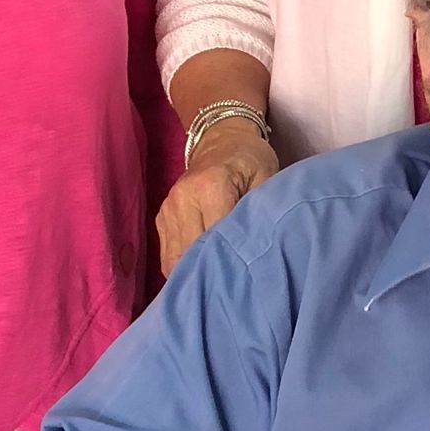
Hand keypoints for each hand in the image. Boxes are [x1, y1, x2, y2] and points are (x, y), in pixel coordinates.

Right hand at [157, 124, 277, 275]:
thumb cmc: (251, 159)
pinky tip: (202, 275)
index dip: (230, 264)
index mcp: (210, 186)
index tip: (246, 281)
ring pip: (174, 260)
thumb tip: (259, 251)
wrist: (222, 138)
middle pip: (190, 254)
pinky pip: (167, 256)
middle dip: (210, 275)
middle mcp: (182, 200)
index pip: (216, 239)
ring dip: (192, 275)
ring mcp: (168, 210)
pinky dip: (182, 269)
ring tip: (216, 288)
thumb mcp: (267, 177)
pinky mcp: (161, 219)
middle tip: (232, 292)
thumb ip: (262, 212)